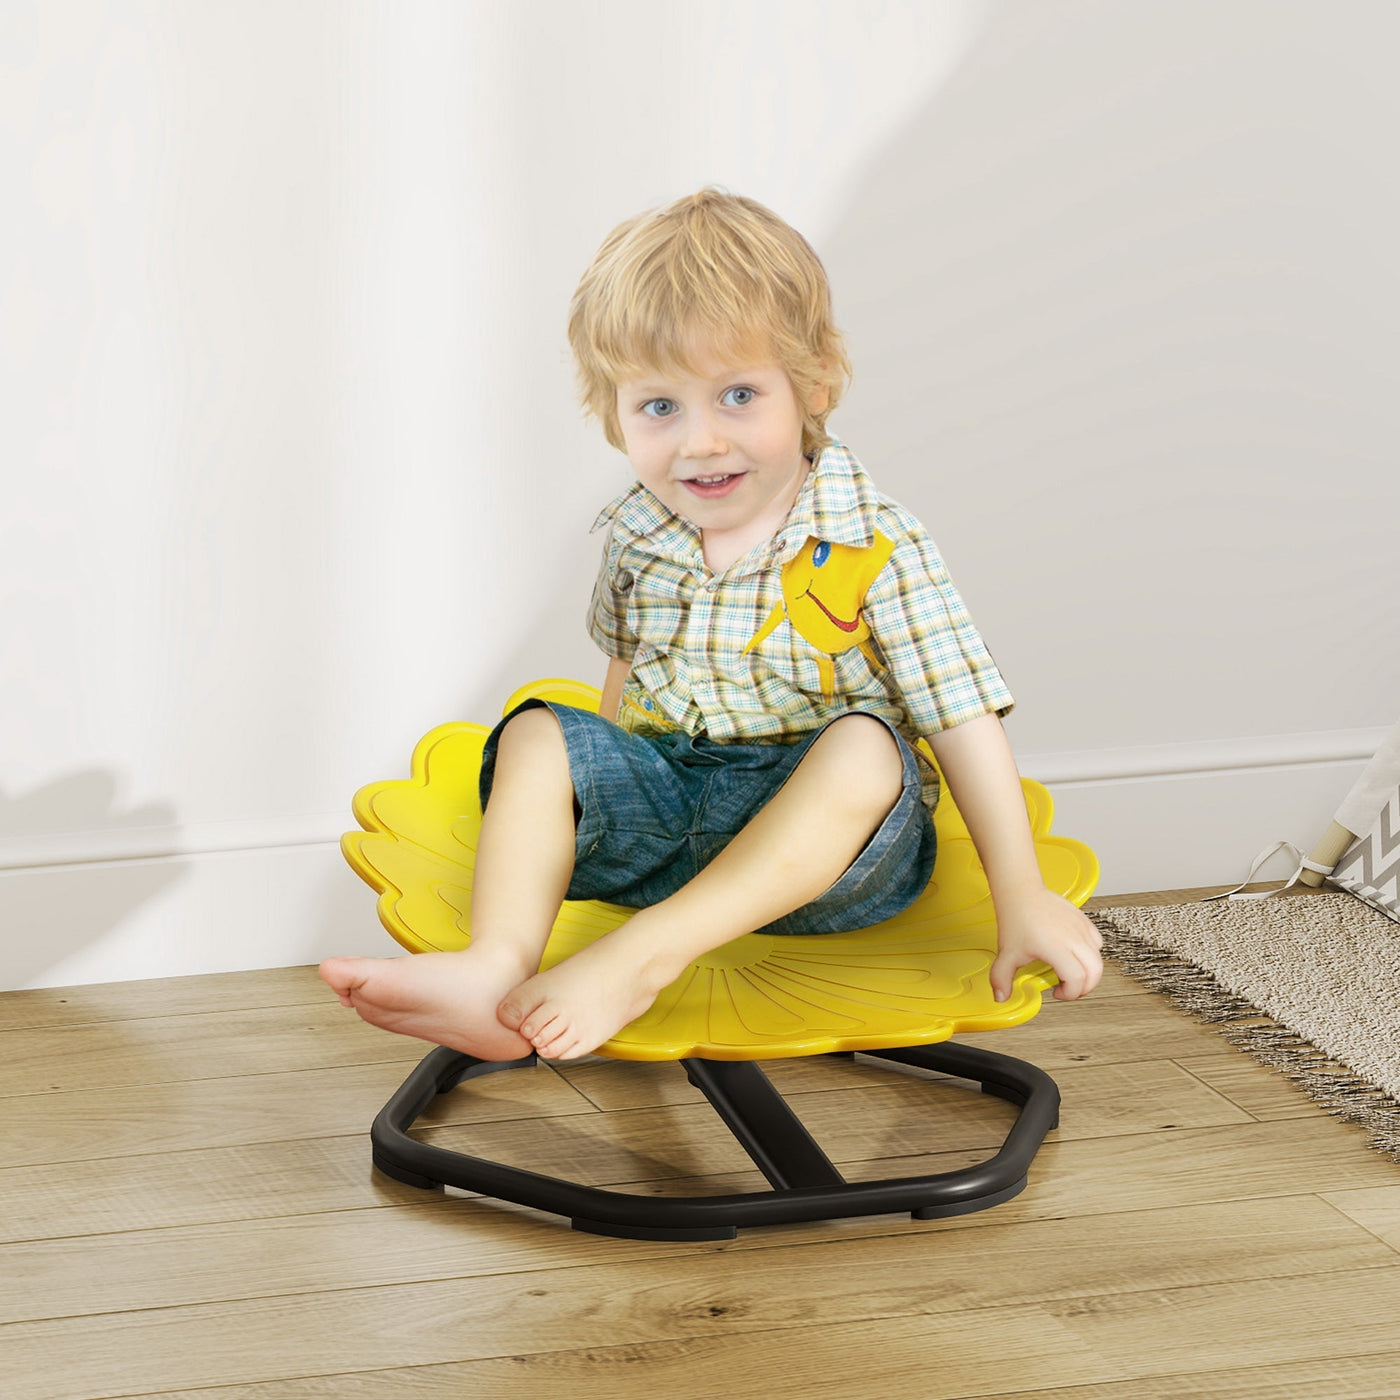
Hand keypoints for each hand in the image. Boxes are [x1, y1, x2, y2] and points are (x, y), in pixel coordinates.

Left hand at [988, 886, 1103, 1002]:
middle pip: (1094, 973)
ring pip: (1098, 959)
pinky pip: (1097, 943)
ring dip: (1088, 972)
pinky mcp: (1084, 921)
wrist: (1021, 892)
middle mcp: (1074, 939)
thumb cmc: (1015, 920)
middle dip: (1084, 988)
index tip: (1056, 993)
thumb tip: (1001, 997)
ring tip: (1071, 973)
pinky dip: (1091, 955)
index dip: (1070, 994)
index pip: (1077, 980)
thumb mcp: (1006, 953)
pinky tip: (1074, 955)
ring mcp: (1081, 929)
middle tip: (1068, 989)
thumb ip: (1001, 978)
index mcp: (1056, 949)